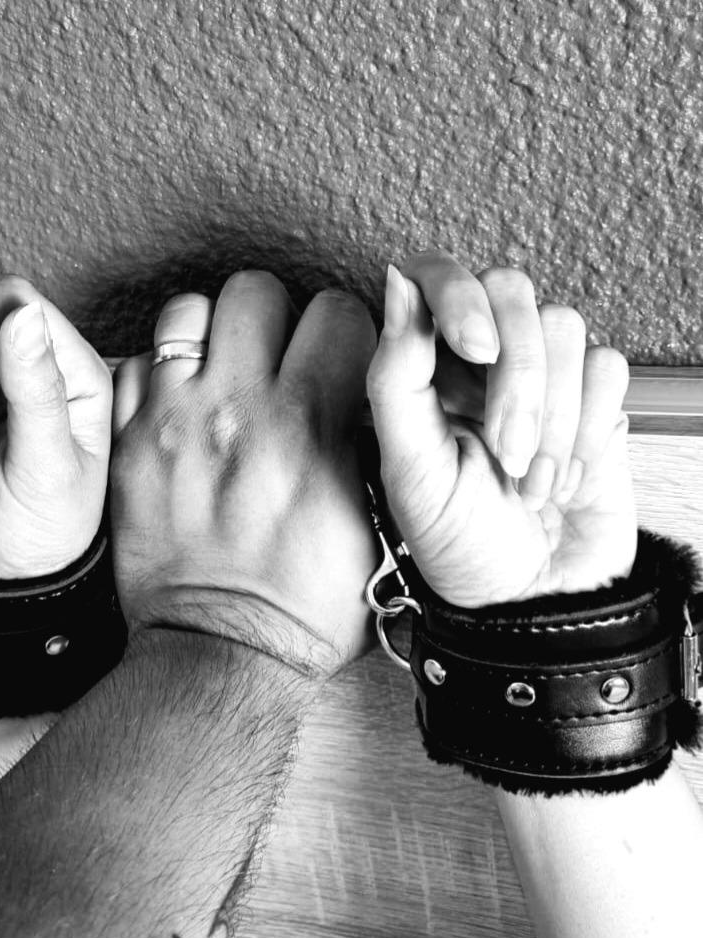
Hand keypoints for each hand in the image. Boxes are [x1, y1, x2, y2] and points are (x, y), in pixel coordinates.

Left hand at [110, 271, 376, 674]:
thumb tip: (366, 392)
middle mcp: (240, 409)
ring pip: (187, 311)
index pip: (336, 310)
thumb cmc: (307, 603)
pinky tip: (177, 407)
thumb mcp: (376, 525)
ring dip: (209, 335)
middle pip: (255, 291)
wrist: (220, 654)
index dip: (341, 331)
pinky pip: (134, 363)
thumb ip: (370, 444)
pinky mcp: (129, 445)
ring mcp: (175, 422)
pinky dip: (157, 375)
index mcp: (312, 425)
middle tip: (274, 360)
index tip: (335, 358)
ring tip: (220, 374)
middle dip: (273, 318)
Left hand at [366, 252, 635, 605]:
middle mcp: (481, 359)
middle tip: (506, 450)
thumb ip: (396, 376)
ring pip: (563, 326)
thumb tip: (397, 285)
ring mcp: (541, 374)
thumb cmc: (460, 542)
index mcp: (424, 368)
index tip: (474, 349)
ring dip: (551, 416)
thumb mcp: (410, 470)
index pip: (436, 274)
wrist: (531, 597)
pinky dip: (587, 429)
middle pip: (512, 290)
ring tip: (530, 480)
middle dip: (515, 378)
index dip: (458, 294)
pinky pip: (607, 366)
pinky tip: (563, 476)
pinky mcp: (593, 398)